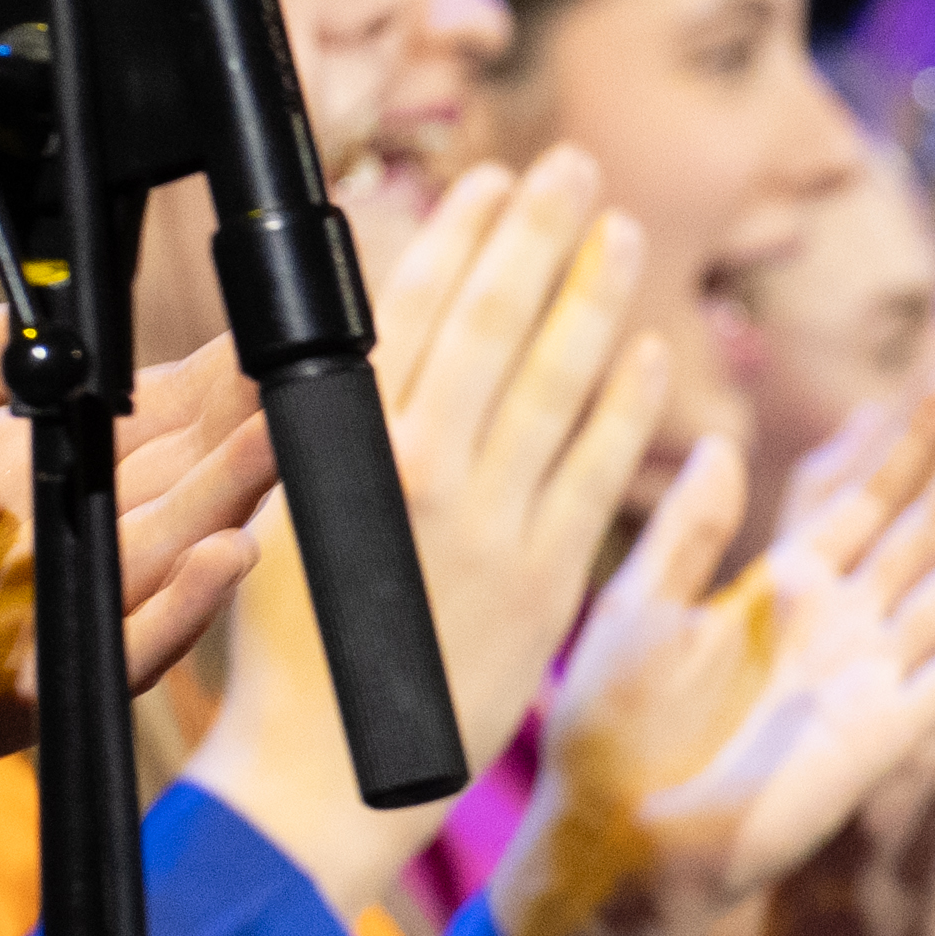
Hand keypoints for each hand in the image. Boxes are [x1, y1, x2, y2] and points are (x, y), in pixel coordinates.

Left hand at [0, 287, 266, 779]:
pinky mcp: (28, 684)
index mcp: (19, 466)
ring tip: (278, 440)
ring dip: (232, 498)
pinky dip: (180, 609)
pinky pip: (123, 649)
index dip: (204, 378)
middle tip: (293, 369)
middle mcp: (51, 536)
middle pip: (177, 476)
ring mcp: (48, 608)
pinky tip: (221, 557)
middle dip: (241, 424)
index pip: (143, 417)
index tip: (254, 332)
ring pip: (169, 551)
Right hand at [182, 157, 677, 914]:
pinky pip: (603, 471)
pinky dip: (631, 406)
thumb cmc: (291, 650)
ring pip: (560, 382)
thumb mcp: (282, 518)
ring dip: (596, 296)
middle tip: (573, 165)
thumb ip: (324, 437)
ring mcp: (497, 521)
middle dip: (539, 234)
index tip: (491, 181)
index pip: (415, 315)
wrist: (331, 770)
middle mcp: (427, 470)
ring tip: (622, 231)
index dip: (462, 238)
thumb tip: (347, 359)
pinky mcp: (551, 577)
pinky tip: (652, 353)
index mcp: (350, 448)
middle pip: (497, 324)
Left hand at [501, 354, 934, 935]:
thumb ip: (689, 529)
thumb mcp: (637, 608)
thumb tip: (716, 442)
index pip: (870, 488)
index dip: (918, 427)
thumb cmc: (609, 738)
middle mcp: (846, 624)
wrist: (614, 843)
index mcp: (787, 587)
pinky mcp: (886, 736)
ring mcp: (874, 676)